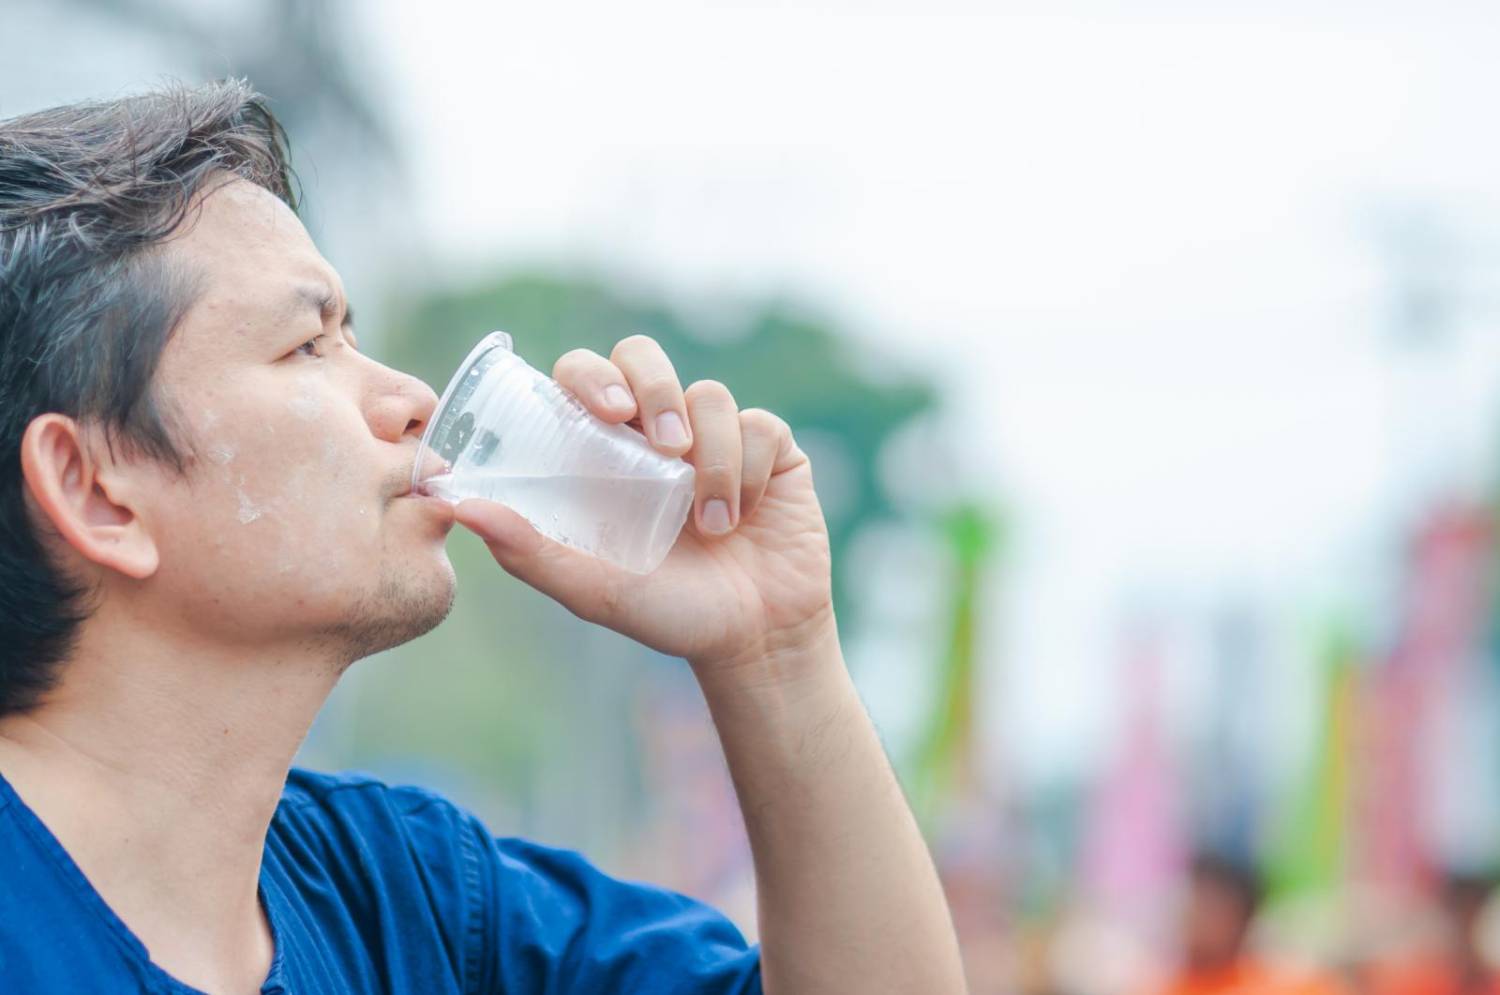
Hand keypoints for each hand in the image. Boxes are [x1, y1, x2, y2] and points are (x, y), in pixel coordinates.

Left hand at [453, 334, 835, 677]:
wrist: (751, 640)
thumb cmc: (666, 613)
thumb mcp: (592, 589)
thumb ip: (529, 552)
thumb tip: (461, 506)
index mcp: (606, 452)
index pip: (585, 378)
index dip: (589, 375)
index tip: (607, 412)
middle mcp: (656, 433)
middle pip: (642, 356)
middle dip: (652, 386)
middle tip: (662, 442)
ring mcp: (715, 436)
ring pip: (709, 395)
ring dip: (711, 458)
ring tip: (710, 524)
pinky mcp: (770, 449)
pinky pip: (760, 426)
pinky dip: (748, 472)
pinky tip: (743, 518)